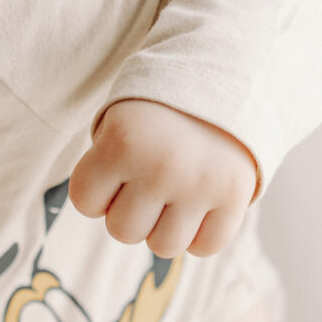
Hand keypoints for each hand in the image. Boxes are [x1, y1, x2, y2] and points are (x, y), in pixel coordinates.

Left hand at [68, 98, 256, 258]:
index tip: (117, 164)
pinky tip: (203, 203)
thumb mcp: (120, 121)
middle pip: (123, 231)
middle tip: (151, 176)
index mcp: (122, 142)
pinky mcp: (235, 195)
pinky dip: (201, 233)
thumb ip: (107, 170)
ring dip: (165, 225)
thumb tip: (124, 228)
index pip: (85, 201)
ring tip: (177, 189)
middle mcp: (161, 166)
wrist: (227, 74)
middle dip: (132, 209)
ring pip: (164, 246)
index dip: (99, 188)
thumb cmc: (159, 111)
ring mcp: (200, 184)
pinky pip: (205, 247)